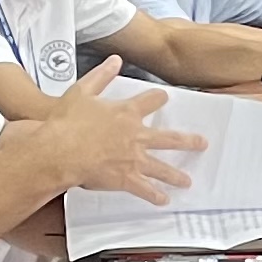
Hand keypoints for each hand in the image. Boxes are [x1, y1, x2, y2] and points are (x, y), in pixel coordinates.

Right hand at [19, 63, 200, 202]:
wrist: (60, 150)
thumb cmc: (67, 122)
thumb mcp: (82, 91)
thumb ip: (102, 75)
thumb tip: (115, 60)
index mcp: (126, 113)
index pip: (150, 101)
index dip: (158, 98)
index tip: (163, 97)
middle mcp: (136, 135)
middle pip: (169, 138)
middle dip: (187, 141)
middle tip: (201, 143)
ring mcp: (134, 158)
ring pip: (162, 168)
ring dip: (176, 175)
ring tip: (186, 181)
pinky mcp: (125, 178)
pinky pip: (144, 189)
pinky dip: (154, 196)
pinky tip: (163, 200)